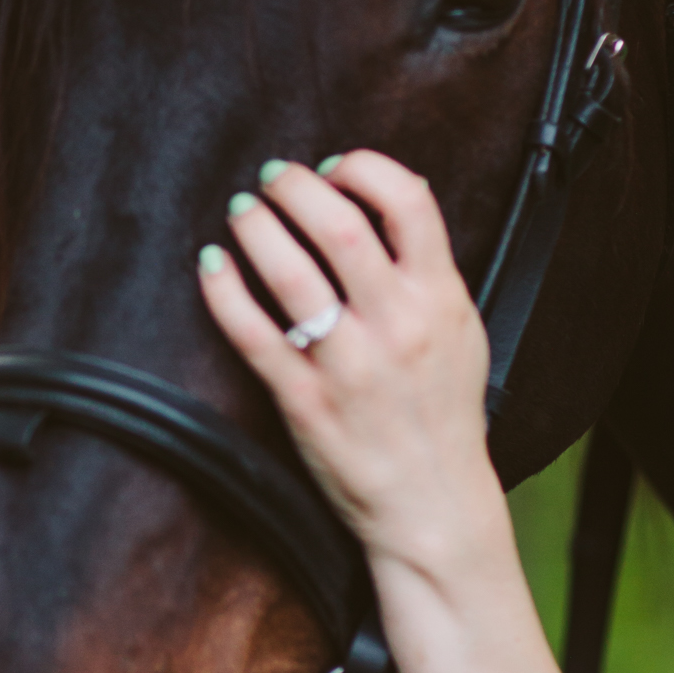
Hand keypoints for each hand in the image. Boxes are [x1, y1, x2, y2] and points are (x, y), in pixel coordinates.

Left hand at [197, 152, 502, 577]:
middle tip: (271, 177)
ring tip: (242, 212)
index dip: (362, 168)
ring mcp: (348, 365)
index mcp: (439, 300)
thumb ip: (432, 269)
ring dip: (256, 228)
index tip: (333, 168)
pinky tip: (211, 264)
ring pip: (290, 273)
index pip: (408, 200)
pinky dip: (224, 290)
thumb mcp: (462, 331)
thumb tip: (402, 195)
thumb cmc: (444, 415)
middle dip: (294, 187)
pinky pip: (252, 333)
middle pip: (338, 225)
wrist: (434, 503)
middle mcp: (396, 326)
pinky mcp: (304, 401)